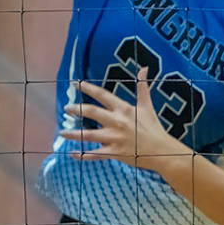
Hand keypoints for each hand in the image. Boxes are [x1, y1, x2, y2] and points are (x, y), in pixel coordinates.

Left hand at [59, 71, 186, 166]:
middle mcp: (116, 122)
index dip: (88, 88)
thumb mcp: (148, 106)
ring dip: (73, 134)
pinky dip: (82, 155)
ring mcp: (114, 138)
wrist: (162, 150)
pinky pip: (94, 154)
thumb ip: (143, 87)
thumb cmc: (154, 128)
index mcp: (123, 109)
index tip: (75, 83)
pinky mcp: (114, 153)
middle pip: (92, 112)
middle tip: (66, 109)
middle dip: (77, 110)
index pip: (102, 95)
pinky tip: (72, 154)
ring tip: (62, 133)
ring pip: (88, 135)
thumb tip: (145, 69)